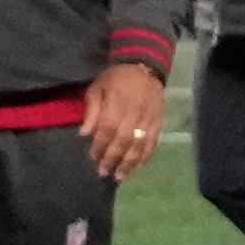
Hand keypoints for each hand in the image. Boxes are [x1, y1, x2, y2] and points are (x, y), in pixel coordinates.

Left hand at [82, 60, 165, 180]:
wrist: (144, 68)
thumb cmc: (115, 79)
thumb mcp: (97, 88)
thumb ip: (92, 111)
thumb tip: (84, 134)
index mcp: (118, 102)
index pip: (108, 129)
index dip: (100, 145)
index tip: (93, 157)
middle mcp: (135, 112)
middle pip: (124, 140)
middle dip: (113, 158)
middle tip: (103, 172)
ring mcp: (149, 119)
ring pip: (140, 144)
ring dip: (129, 163)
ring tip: (120, 176)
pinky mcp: (159, 123)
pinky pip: (153, 143)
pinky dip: (145, 157)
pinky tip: (137, 167)